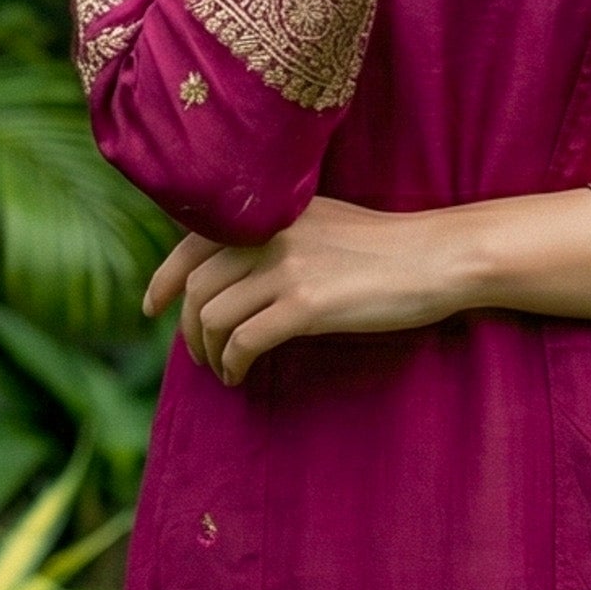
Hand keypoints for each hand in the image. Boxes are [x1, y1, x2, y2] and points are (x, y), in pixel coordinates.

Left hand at [145, 197, 467, 384]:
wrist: (437, 257)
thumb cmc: (388, 248)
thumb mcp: (322, 224)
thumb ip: (278, 236)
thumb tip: (235, 270)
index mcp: (271, 214)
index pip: (192, 243)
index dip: (164, 278)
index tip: (153, 306)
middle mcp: (271, 235)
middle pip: (198, 287)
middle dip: (187, 329)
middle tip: (198, 356)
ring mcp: (287, 268)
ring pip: (213, 316)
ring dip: (208, 352)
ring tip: (222, 370)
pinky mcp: (307, 305)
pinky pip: (245, 341)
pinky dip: (232, 363)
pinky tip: (240, 375)